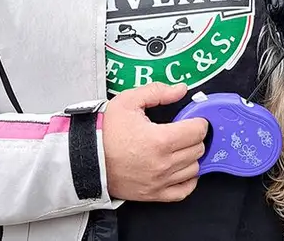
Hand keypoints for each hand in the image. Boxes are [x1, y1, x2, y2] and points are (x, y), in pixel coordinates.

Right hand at [101, 82, 207, 201]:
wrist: (86, 158)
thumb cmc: (105, 132)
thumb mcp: (128, 101)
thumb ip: (157, 92)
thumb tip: (180, 89)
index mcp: (160, 140)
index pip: (198, 131)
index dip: (198, 121)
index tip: (192, 118)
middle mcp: (163, 164)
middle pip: (198, 149)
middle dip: (194, 137)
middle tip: (184, 130)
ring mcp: (159, 181)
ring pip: (194, 168)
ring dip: (191, 156)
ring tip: (179, 147)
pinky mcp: (153, 194)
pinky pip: (184, 191)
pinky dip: (188, 180)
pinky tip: (182, 169)